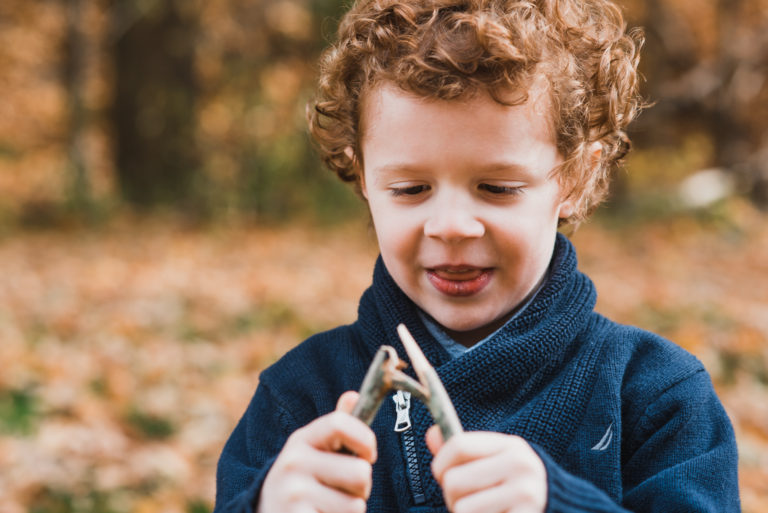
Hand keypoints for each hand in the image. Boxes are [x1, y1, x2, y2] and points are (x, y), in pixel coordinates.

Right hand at [258, 391, 376, 512]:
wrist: (267, 512)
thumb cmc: (302, 481)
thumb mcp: (313, 451)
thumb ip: (336, 427)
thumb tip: (353, 395)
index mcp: (301, 440)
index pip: (340, 424)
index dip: (366, 439)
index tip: (369, 455)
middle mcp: (293, 462)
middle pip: (361, 472)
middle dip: (362, 487)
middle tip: (342, 490)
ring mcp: (294, 493)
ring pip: (356, 504)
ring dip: (351, 509)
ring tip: (329, 506)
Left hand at [426, 426, 546, 512]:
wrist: (560, 506)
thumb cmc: (517, 484)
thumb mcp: (496, 460)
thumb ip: (463, 450)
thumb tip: (431, 434)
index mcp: (511, 446)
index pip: (458, 445)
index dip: (440, 463)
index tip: (442, 474)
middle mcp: (520, 466)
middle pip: (454, 481)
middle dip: (451, 496)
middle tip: (467, 500)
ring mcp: (524, 494)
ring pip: (462, 509)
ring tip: (482, 511)